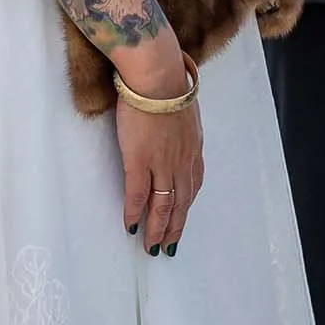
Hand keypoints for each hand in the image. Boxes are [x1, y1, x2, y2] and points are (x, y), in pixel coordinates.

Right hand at [113, 45, 203, 251]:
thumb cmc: (167, 85)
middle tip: (169, 248)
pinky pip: (138, 195)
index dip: (186, 207)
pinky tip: (131, 227)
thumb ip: (182, 127)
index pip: (192, 186)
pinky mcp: (139, 160)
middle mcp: (182, 161)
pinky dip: (135, 214)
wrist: (157, 77)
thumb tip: (176, 131)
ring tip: (152, 247)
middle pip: (180, 203)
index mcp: (193, 149)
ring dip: (158, 229)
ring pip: (162, 206)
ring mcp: (162, 163)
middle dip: (175, 227)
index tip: (180, 221)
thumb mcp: (185, 109)